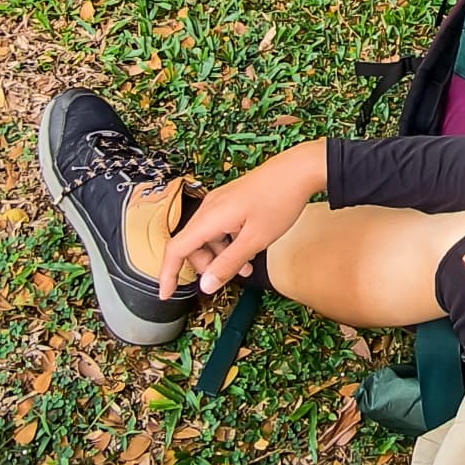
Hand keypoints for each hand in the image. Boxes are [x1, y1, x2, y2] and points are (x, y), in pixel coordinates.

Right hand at [161, 140, 326, 298]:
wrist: (299, 169)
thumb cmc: (279, 201)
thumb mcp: (255, 240)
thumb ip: (228, 264)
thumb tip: (205, 286)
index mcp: (209, 218)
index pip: (176, 250)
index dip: (168, 274)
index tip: (165, 295)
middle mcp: (209, 208)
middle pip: (192, 245)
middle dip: (206, 266)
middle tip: (231, 276)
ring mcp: (219, 203)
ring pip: (207, 238)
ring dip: (221, 256)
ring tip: (246, 268)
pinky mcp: (230, 201)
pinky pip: (219, 227)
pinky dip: (229, 243)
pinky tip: (249, 248)